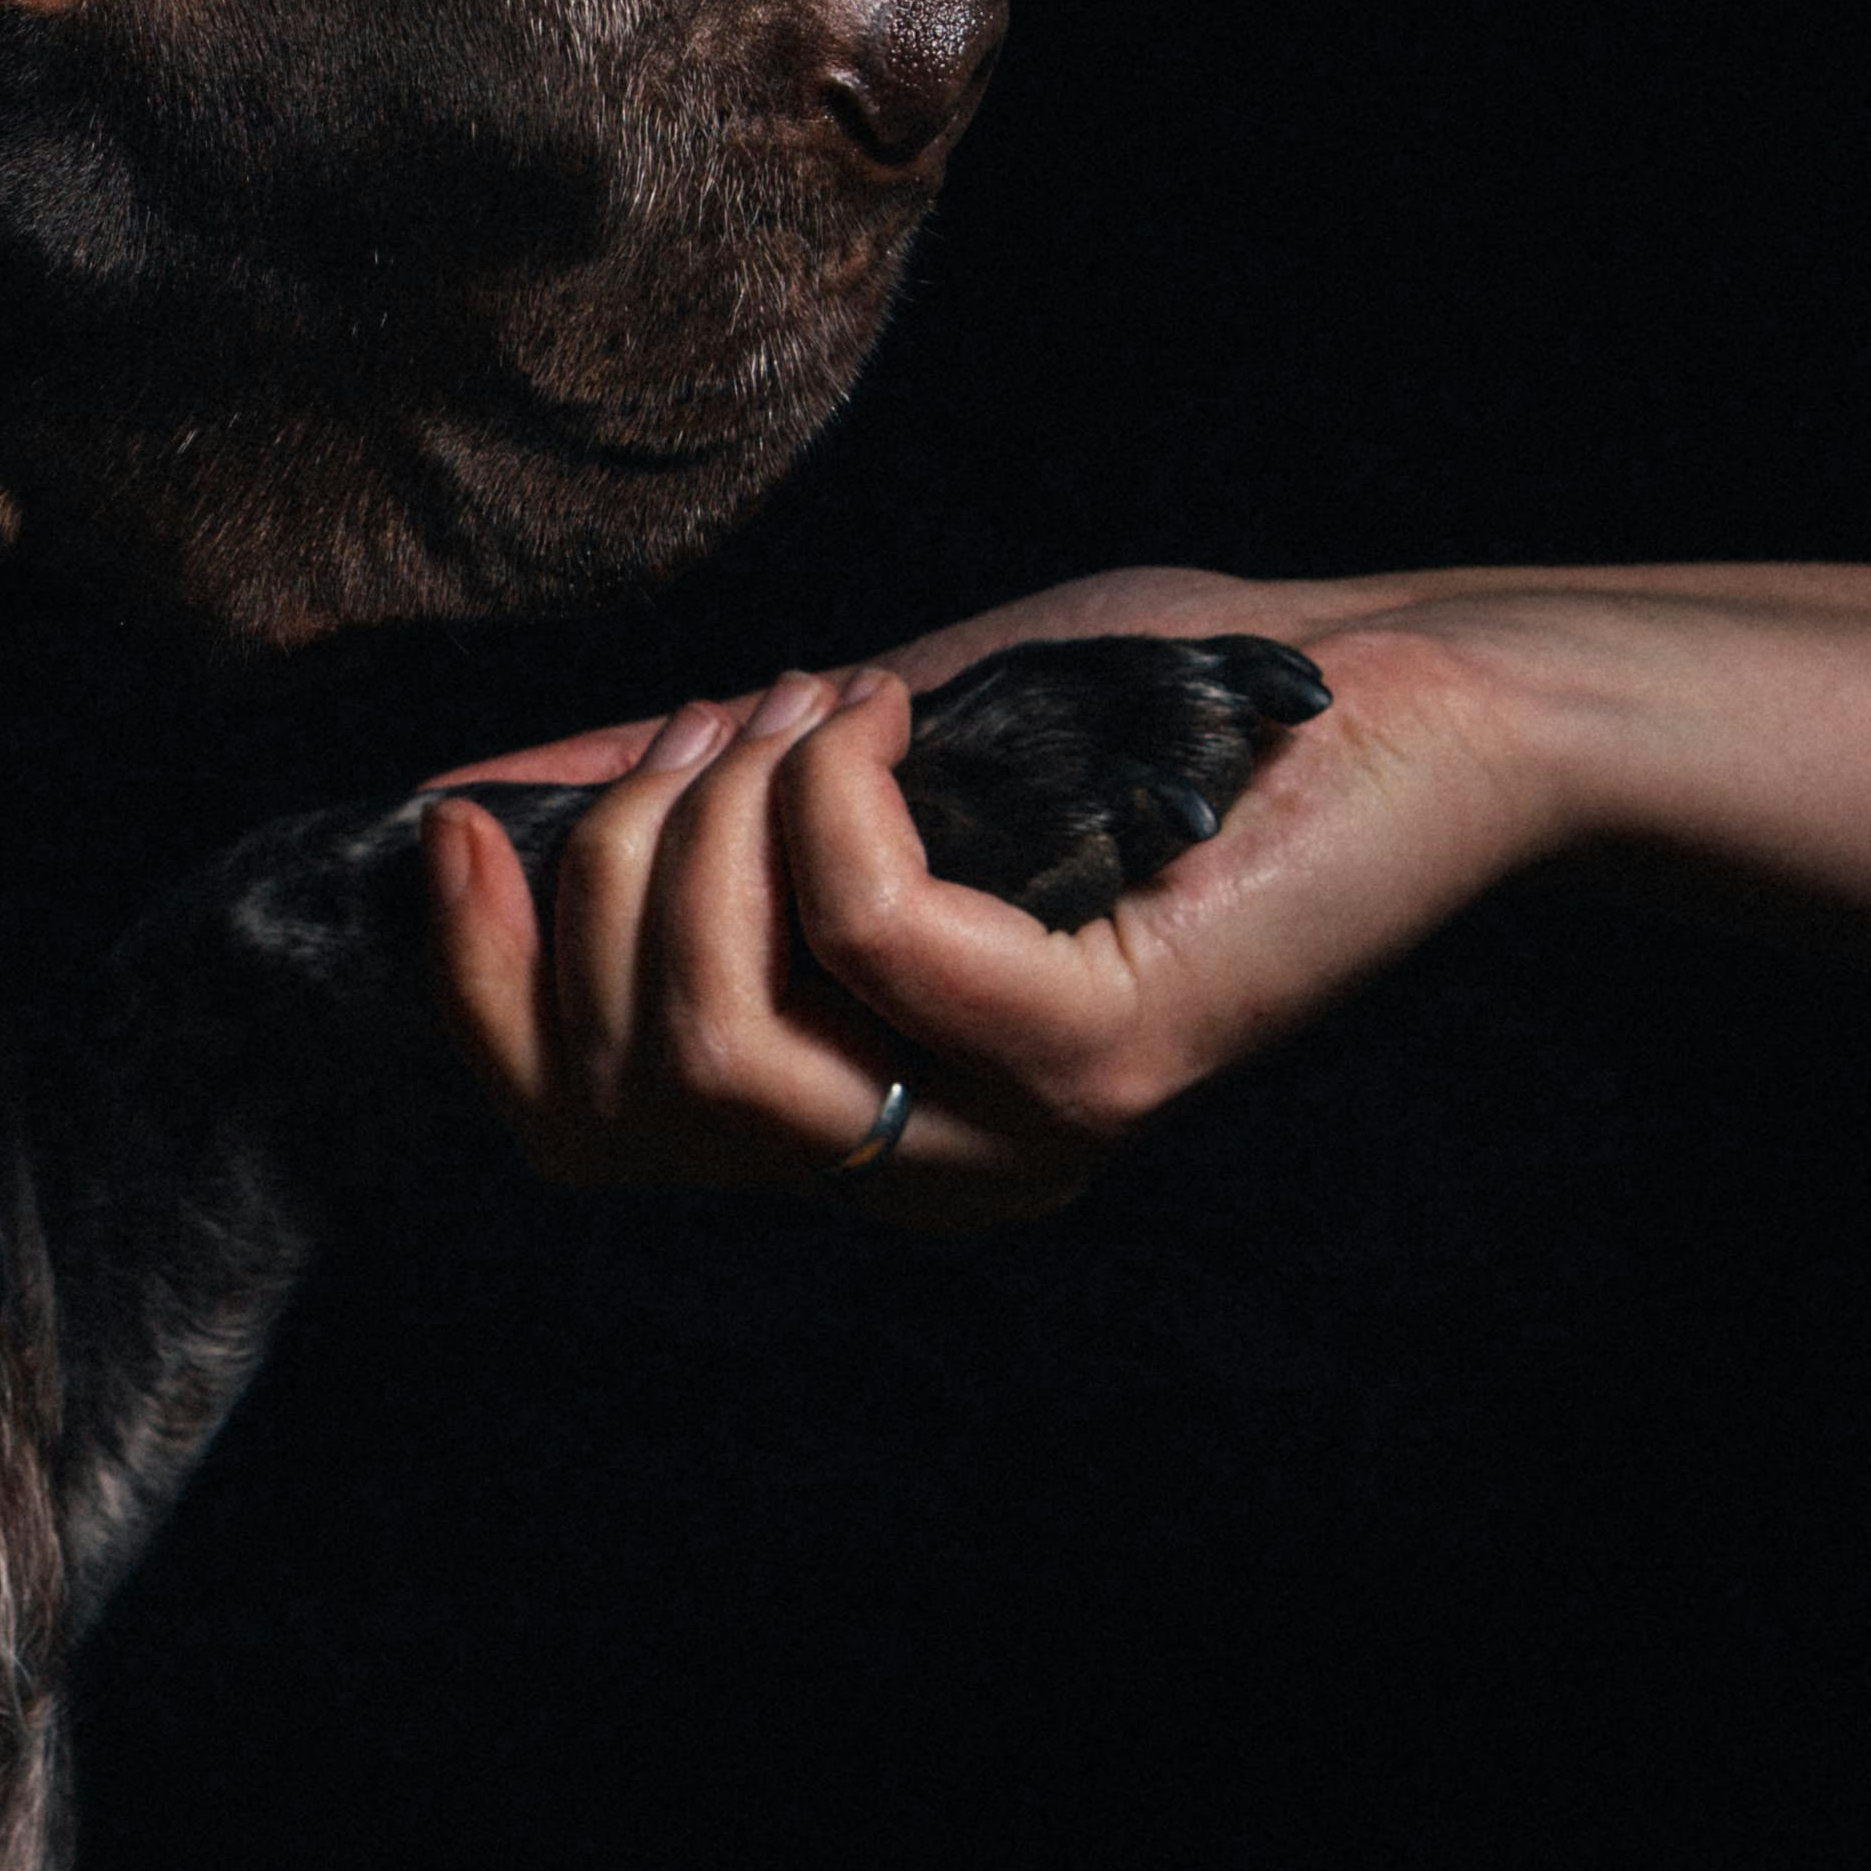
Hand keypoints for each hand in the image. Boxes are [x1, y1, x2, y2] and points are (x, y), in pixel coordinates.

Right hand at [418, 576, 1554, 1218]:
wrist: (1411, 699)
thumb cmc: (1146, 712)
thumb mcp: (856, 756)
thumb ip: (675, 805)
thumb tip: (462, 806)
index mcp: (851, 1124)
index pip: (575, 1131)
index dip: (481, 986)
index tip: (459, 824)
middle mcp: (920, 1171)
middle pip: (625, 1083)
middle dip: (617, 863)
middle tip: (728, 715)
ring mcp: (1007, 1135)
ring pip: (718, 1034)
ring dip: (717, 824)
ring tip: (814, 703)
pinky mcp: (1090, 1062)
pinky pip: (861, 930)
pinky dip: (831, 791)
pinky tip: (890, 708)